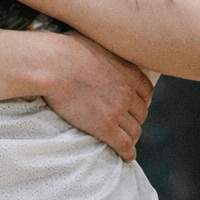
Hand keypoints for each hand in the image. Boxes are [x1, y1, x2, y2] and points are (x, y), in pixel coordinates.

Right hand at [42, 32, 151, 161]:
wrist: (53, 65)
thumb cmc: (65, 50)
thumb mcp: (94, 42)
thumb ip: (104, 53)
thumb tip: (96, 52)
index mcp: (128, 72)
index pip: (146, 92)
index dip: (142, 101)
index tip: (135, 106)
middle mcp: (127, 92)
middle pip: (141, 113)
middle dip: (135, 119)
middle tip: (125, 124)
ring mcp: (117, 111)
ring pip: (135, 131)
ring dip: (131, 137)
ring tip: (125, 142)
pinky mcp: (104, 127)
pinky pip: (124, 145)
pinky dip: (128, 153)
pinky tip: (126, 156)